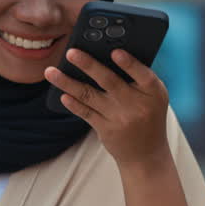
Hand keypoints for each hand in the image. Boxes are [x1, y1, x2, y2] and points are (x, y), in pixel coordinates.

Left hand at [44, 48, 170, 167]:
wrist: (146, 153)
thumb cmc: (148, 115)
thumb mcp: (153, 97)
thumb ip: (137, 77)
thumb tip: (104, 53)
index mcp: (154, 92)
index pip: (143, 75)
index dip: (130, 64)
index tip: (115, 52)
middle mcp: (137, 105)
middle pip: (110, 81)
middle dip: (88, 65)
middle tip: (70, 52)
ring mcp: (120, 118)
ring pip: (89, 95)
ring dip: (67, 83)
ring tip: (50, 71)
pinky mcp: (106, 129)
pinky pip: (86, 113)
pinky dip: (73, 103)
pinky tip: (62, 94)